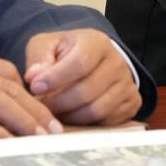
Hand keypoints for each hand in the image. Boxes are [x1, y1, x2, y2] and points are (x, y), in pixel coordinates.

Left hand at [23, 29, 140, 126]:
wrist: (92, 60)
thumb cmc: (65, 53)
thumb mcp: (47, 46)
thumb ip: (39, 58)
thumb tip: (34, 77)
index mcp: (96, 42)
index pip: (79, 62)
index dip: (56, 78)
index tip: (35, 87)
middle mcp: (117, 62)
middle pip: (87, 91)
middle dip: (58, 102)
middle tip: (41, 105)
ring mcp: (126, 84)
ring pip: (97, 110)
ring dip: (70, 116)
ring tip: (54, 110)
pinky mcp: (131, 103)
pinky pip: (107, 121)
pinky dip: (85, 123)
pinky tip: (71, 114)